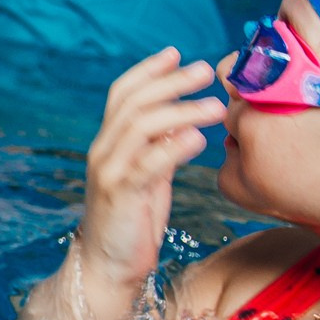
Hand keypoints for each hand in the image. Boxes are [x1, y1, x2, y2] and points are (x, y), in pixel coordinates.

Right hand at [78, 48, 224, 291]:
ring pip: (141, 127)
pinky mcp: (121, 195)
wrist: (108, 266)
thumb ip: (159, 147)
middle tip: (206, 71)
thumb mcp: (148, 176)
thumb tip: (184, 118)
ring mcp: (109, 172)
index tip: (177, 53)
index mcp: (109, 144)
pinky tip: (199, 140)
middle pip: (133, 103)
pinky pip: (148, 164)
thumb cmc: (133, 221)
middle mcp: (103, 151)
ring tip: (216, 108)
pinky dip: (174, 148)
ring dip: (180, 111)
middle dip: (171, 82)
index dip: (148, 70)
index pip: (122, 94)